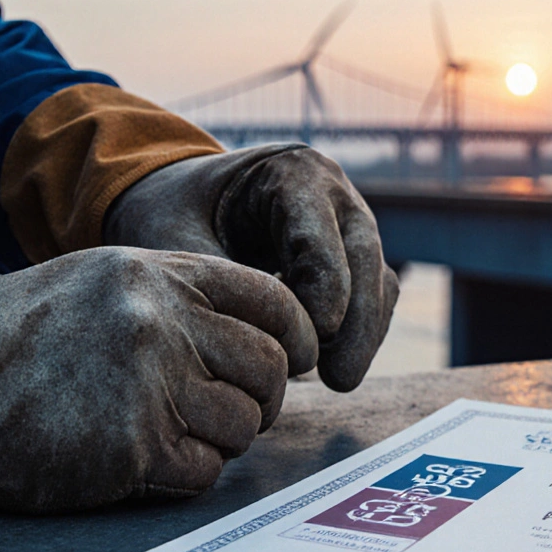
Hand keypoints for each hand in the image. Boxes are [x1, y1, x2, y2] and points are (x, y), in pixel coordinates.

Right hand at [0, 247, 317, 512]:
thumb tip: (263, 336)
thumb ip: (182, 299)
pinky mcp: (135, 448)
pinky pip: (206, 471)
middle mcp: (165, 323)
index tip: (291, 359)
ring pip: (246, 424)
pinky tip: (145, 460)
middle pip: (270, 368)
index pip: (275, 301)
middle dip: (261, 397)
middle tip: (228, 408)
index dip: (295, 336)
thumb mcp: (105, 282)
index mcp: (162, 276)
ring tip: (172, 432)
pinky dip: (187, 473)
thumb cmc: (25, 337)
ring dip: (221, 438)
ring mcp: (152, 385)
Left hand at [103, 145, 399, 391]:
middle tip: (340, 377)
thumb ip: (217, 281)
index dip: (326, 285)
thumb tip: (256, 337)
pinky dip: (360, 333)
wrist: (185, 200)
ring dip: (364, 332)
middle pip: (364, 256)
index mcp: (292, 172)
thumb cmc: (175, 211)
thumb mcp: (176, 237)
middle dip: (357, 320)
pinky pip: (372, 296)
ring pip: (377, 279)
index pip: (320, 231)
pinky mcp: (352, 258)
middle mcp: (333, 193)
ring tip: (338, 379)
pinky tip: (335, 369)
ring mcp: (349, 225)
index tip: (319, 335)